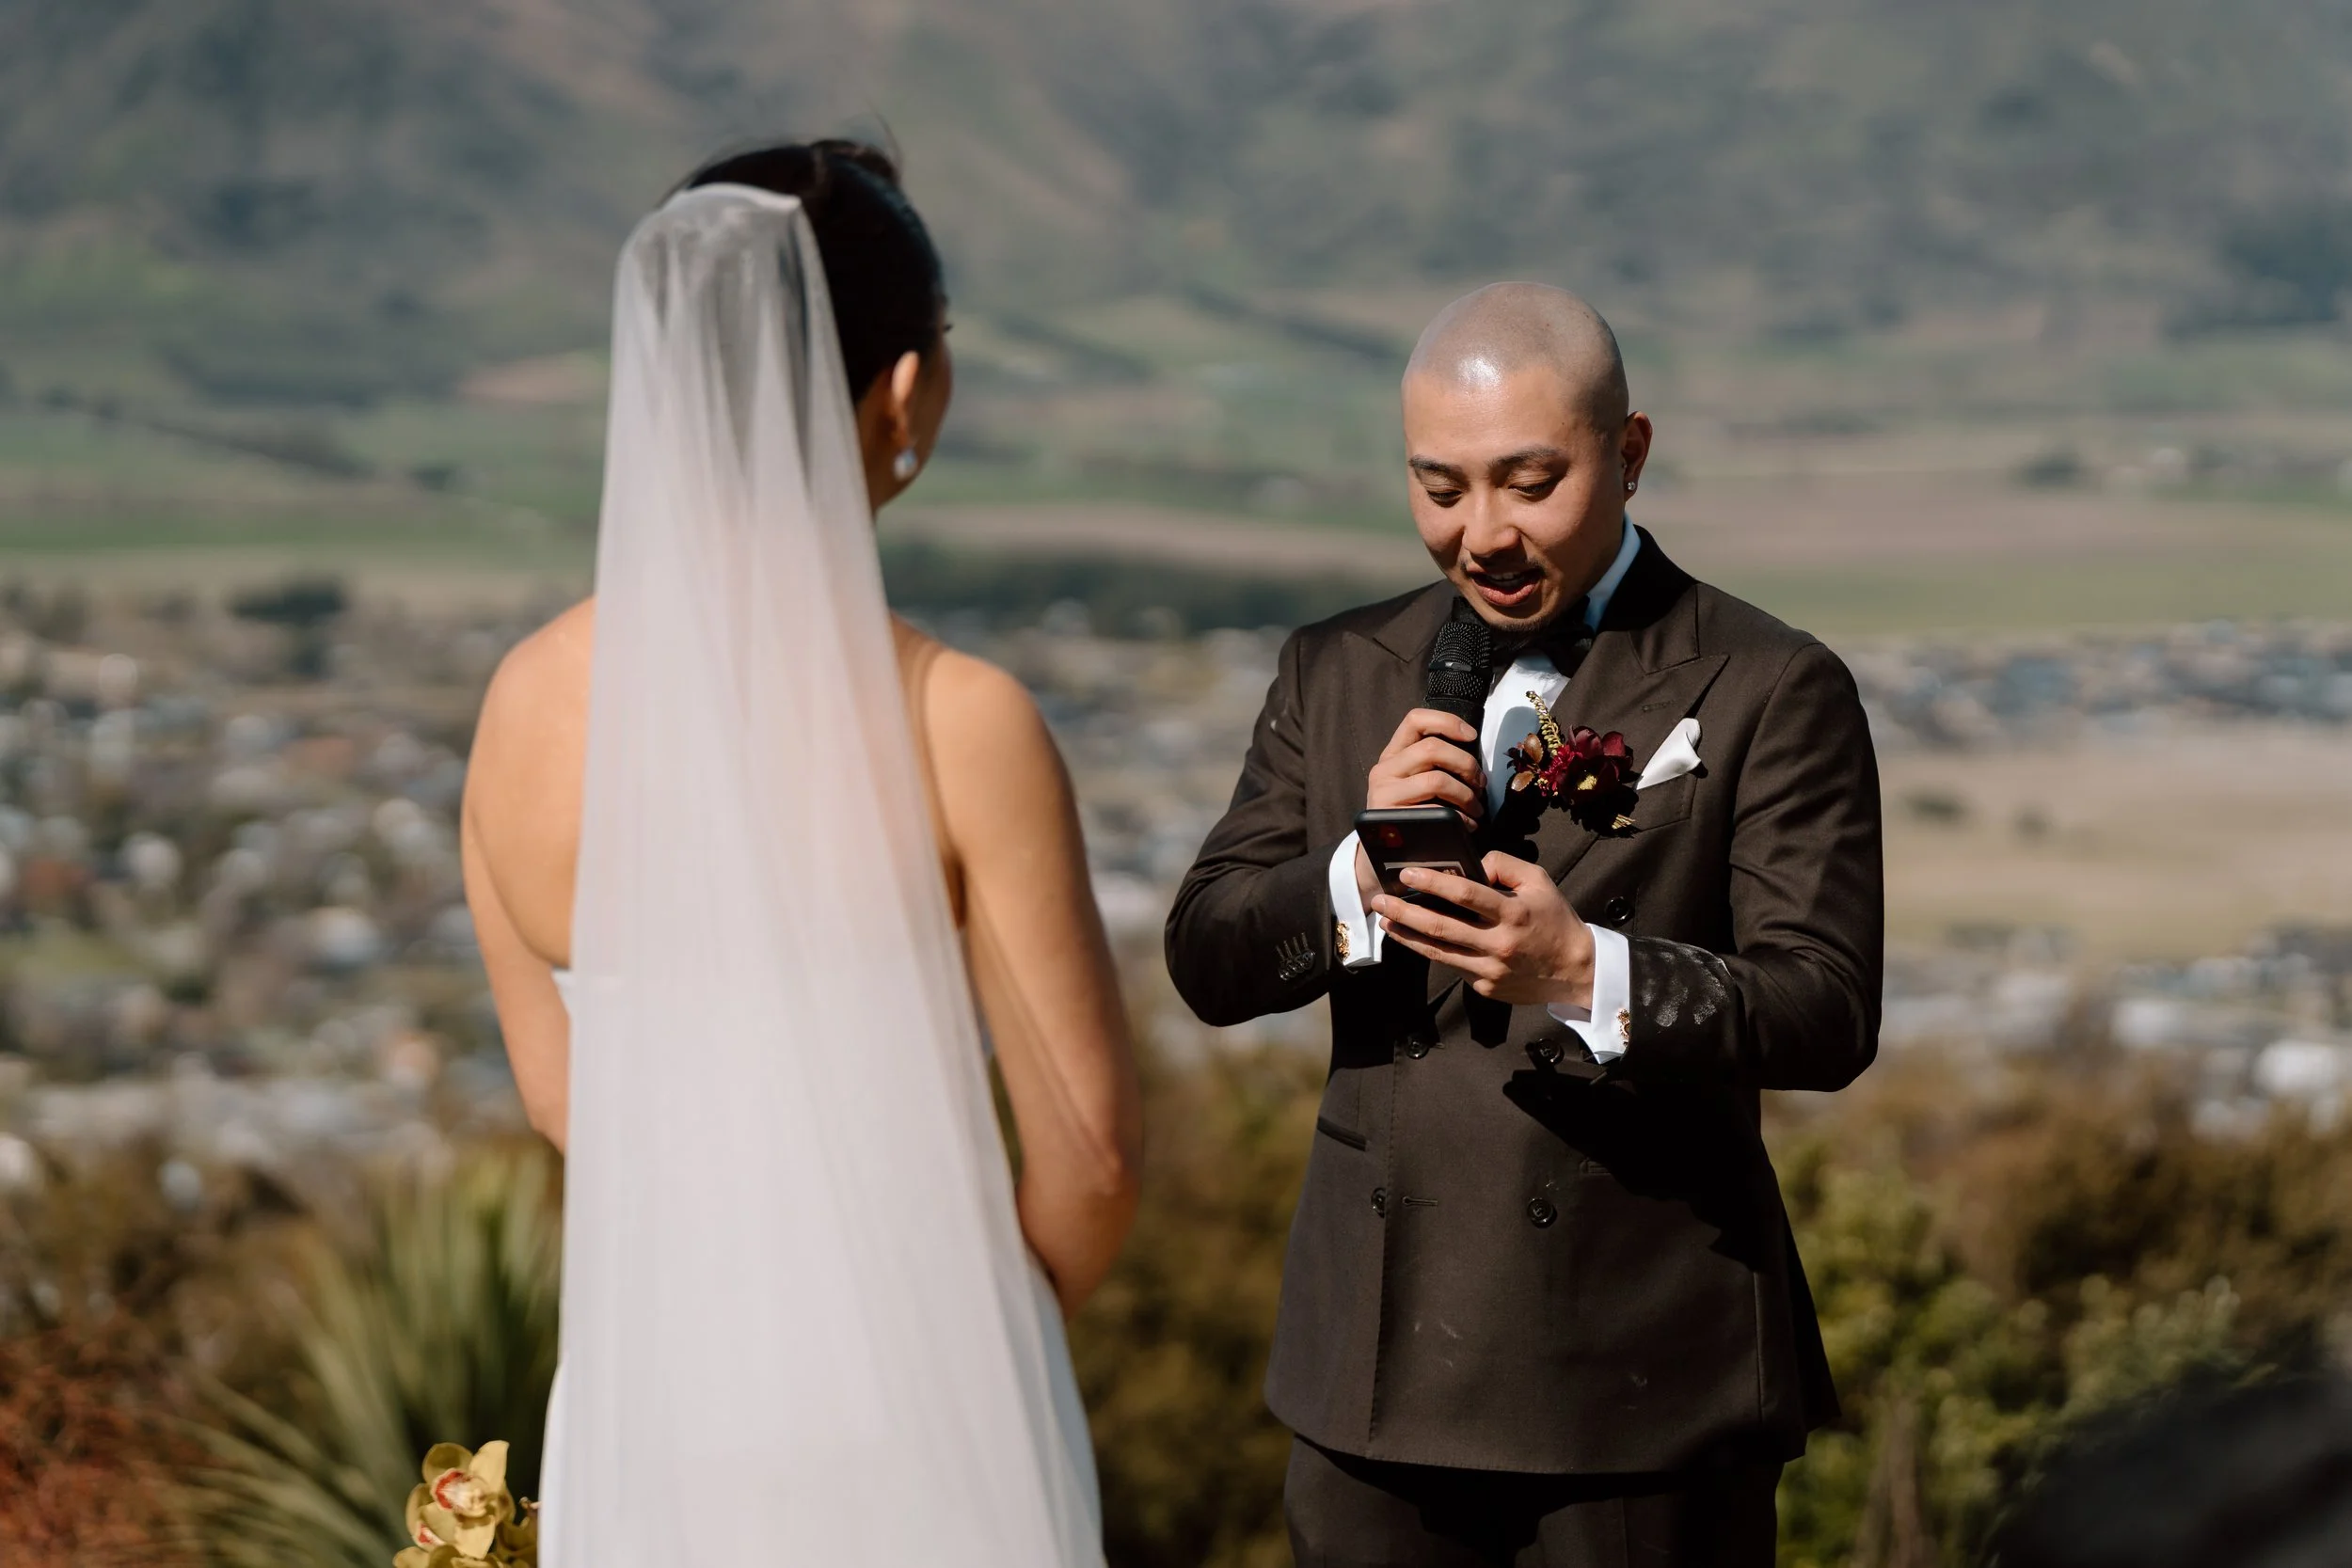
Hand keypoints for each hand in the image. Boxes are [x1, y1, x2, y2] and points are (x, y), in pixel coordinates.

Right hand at [1355, 708, 1484, 903]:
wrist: (1380, 860)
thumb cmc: (1411, 818)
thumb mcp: (1415, 785)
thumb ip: (1434, 765)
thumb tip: (1474, 756)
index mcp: (1392, 755)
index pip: (1416, 720)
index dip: (1447, 722)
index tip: (1471, 736)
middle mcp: (1383, 770)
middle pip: (1433, 748)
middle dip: (1467, 765)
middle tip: (1480, 785)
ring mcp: (1384, 794)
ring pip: (1436, 779)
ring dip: (1467, 794)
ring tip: (1477, 809)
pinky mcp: (1390, 819)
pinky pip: (1435, 811)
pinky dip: (1460, 817)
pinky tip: (1468, 826)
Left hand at [1369, 852, 1594, 1007]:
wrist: (1576, 970)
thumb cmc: (1554, 919)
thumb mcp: (1539, 882)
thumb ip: (1505, 864)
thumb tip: (1471, 864)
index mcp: (1513, 913)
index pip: (1465, 895)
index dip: (1432, 883)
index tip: (1406, 874)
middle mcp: (1499, 943)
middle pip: (1440, 927)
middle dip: (1404, 912)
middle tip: (1379, 900)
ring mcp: (1490, 969)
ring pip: (1438, 952)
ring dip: (1406, 936)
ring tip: (1385, 922)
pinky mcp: (1486, 987)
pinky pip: (1453, 966)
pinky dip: (1432, 951)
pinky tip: (1415, 938)